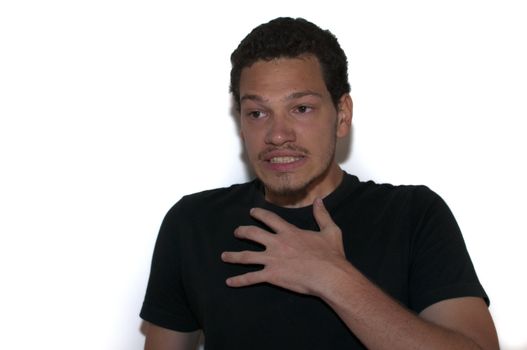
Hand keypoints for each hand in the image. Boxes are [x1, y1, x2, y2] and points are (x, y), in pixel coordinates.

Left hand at [221, 198, 347, 295]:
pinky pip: (251, 277)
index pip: (269, 219)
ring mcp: (272, 259)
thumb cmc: (331, 255)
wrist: (329, 275)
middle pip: (252, 234)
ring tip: (224, 256)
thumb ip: (322, 215)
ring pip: (246, 256)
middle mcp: (277, 243)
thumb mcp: (330, 231)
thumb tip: (319, 201)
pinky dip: (239, 280)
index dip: (259, 214)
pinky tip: (229, 282)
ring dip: (233, 256)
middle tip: (236, 232)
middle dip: (242, 232)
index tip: (252, 212)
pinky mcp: (271, 275)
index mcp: (289, 232)